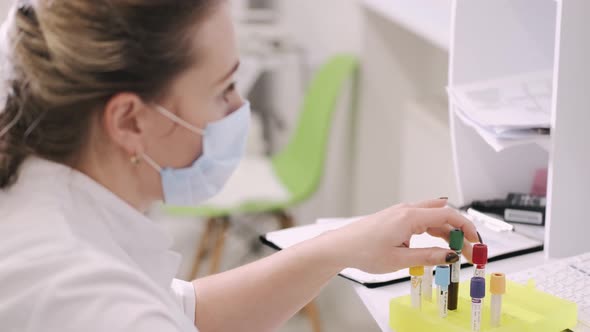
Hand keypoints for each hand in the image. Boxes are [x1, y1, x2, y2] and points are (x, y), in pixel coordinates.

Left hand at [327, 198, 479, 273]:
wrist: (341, 246)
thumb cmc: (364, 251)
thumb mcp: (400, 260)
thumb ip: (428, 257)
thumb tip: (450, 256)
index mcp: (410, 217)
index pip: (447, 214)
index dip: (466, 227)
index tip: (475, 241)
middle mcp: (406, 210)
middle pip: (443, 214)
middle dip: (459, 231)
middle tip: (468, 250)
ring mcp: (400, 213)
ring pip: (432, 217)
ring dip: (446, 232)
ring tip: (455, 251)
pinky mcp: (396, 219)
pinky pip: (421, 220)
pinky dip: (433, 231)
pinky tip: (437, 244)